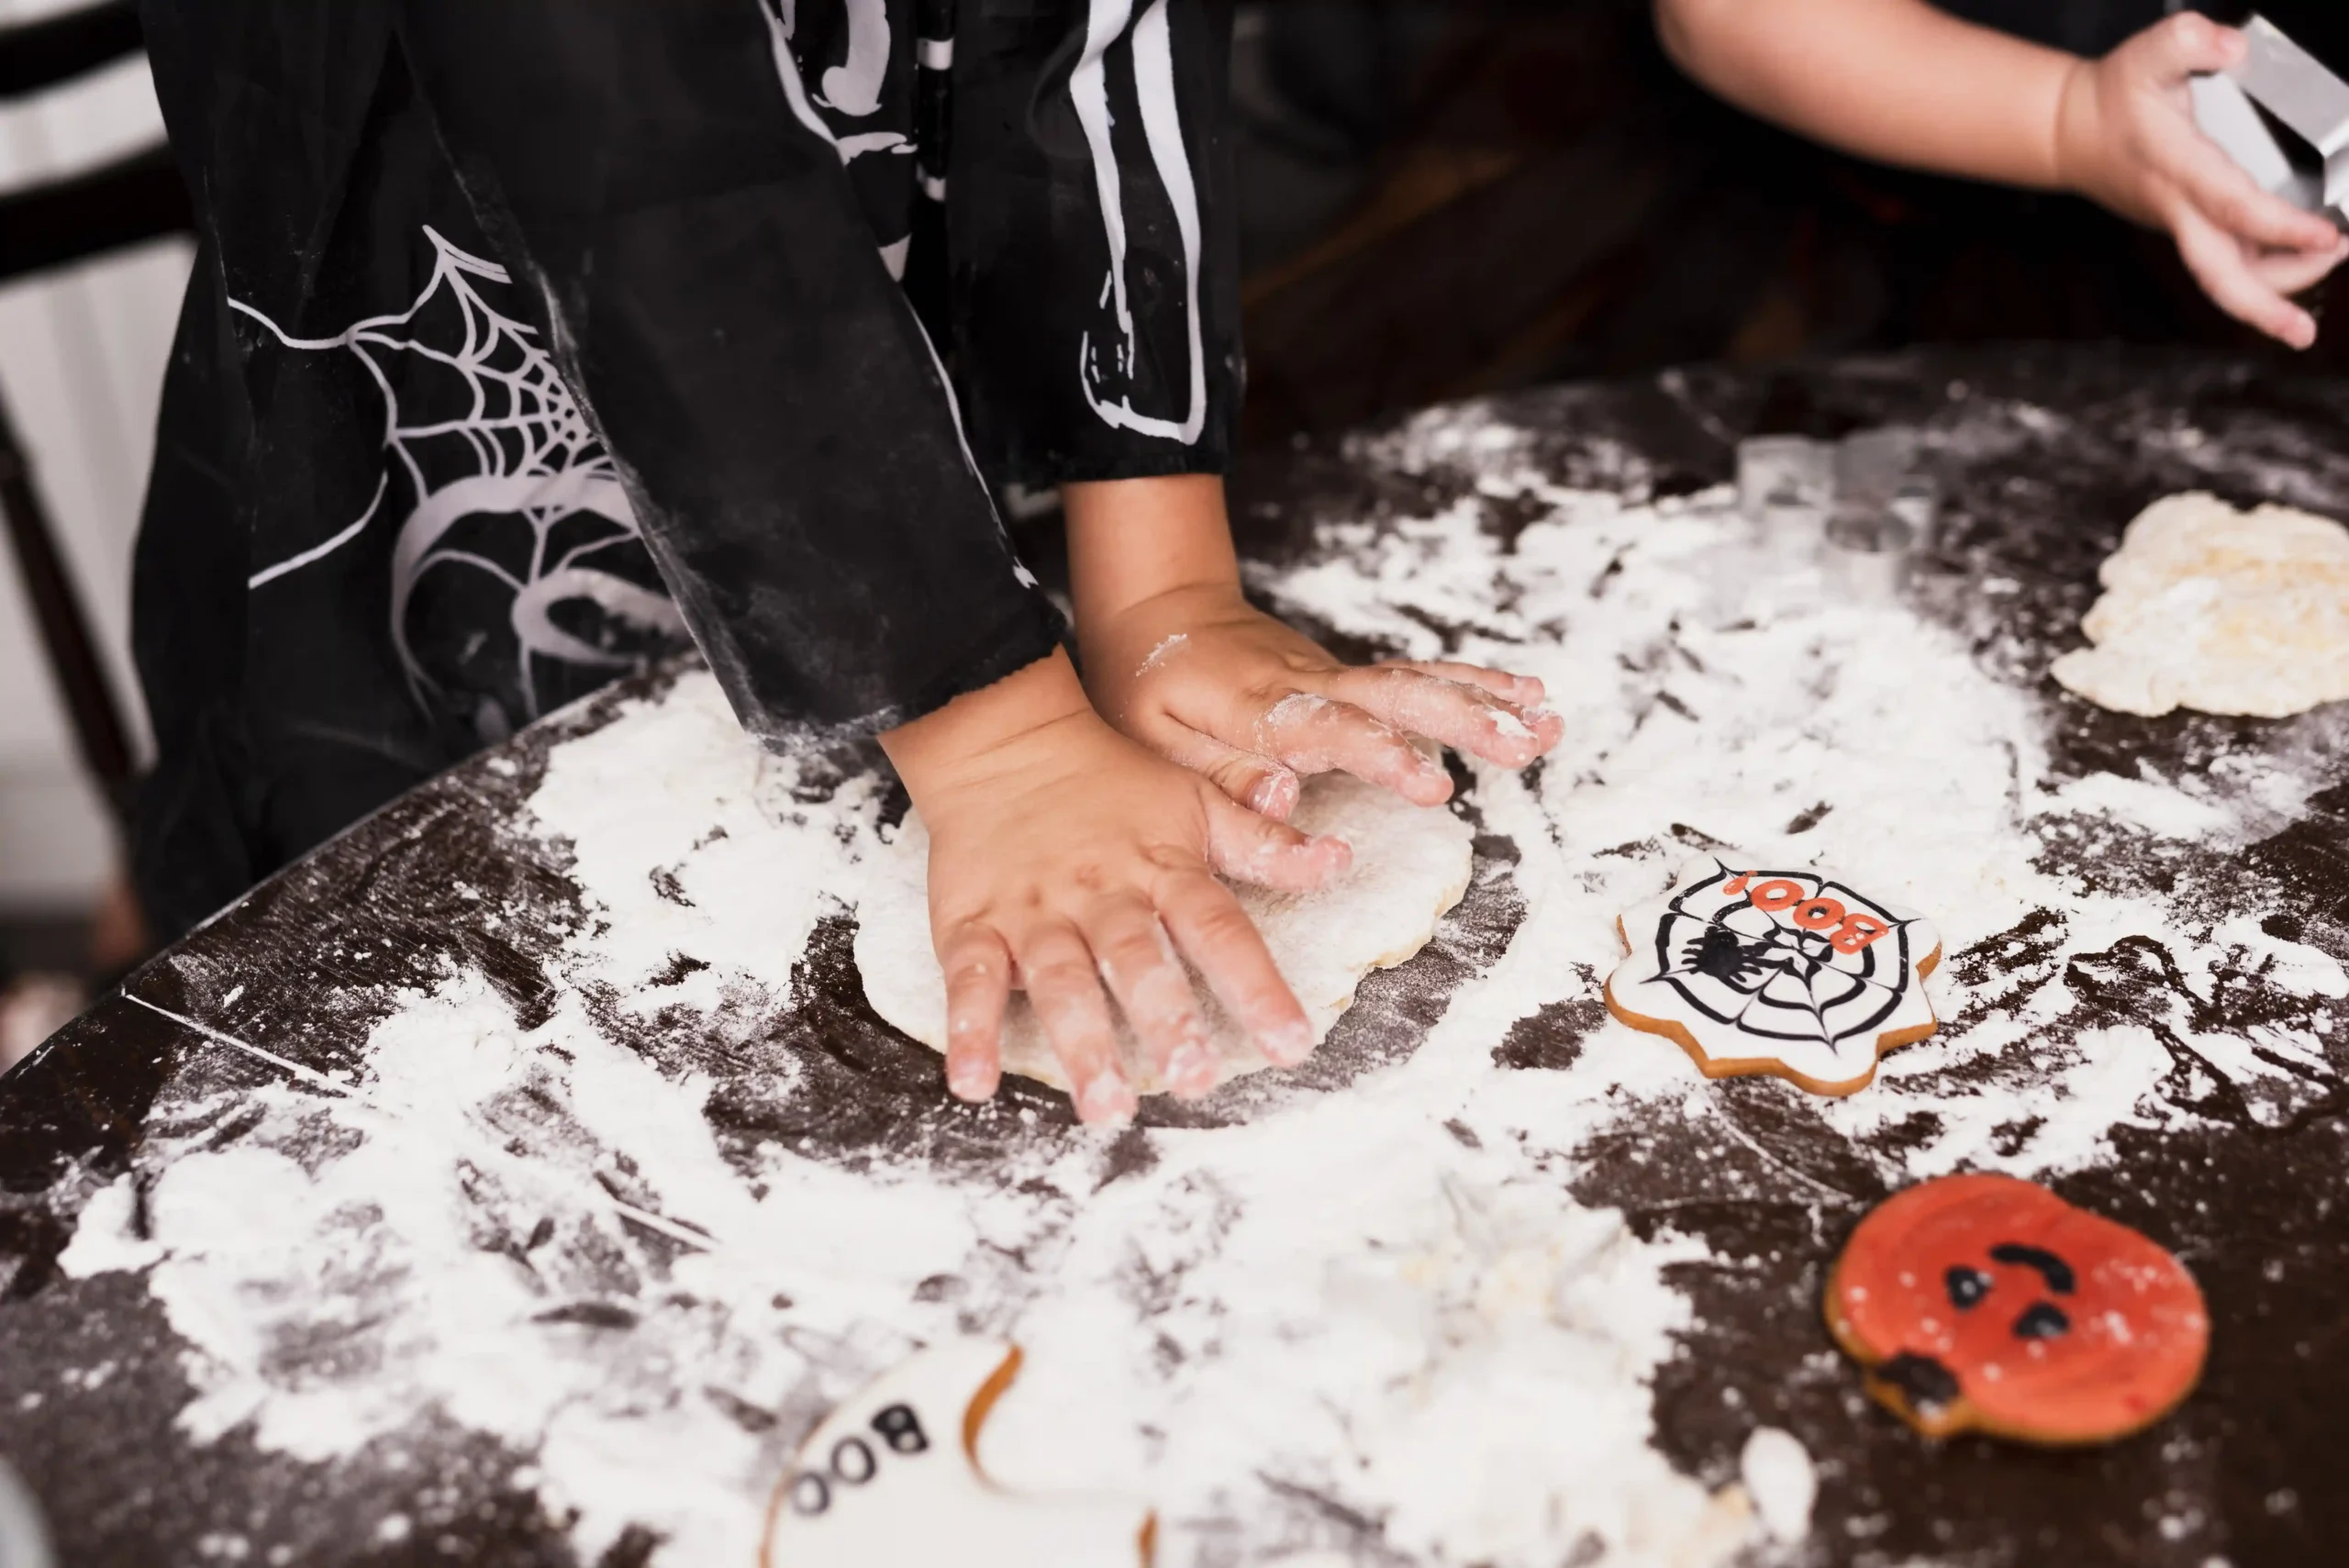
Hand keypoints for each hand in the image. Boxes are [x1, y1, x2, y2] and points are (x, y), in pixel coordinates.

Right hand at [880, 652, 1350, 1124]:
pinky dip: (969, 1030)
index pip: (1219, 929)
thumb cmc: (1111, 783)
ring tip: (1104, 1104)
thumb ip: (1262, 843)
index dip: (1257, 986)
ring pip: (1058, 978)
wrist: (1004, 741)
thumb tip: (1338, 861)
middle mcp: (1102, 895)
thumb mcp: (1193, 802)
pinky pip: (969, 979)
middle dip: (1165, 1017)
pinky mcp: (971, 923)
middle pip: (1136, 957)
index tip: (1291, 1043)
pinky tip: (974, 1082)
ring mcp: (1033, 912)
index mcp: (1162, 869)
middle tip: (1193, 1077)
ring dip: (1081, 1041)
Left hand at [1083, 578, 1562, 820]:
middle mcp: (1309, 683)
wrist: (1157, 609)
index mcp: (1258, 706)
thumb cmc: (1146, 689)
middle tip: (1527, 743)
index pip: (1331, 731)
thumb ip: (1220, 774)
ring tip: (1549, 723)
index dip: (1383, 755)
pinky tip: (1526, 695)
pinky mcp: (1348, 676)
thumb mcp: (1153, 741)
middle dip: (1465, 720)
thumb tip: (1288, 799)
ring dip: (1485, 702)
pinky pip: (1416, 677)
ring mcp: (1335, 674)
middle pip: (1396, 696)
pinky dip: (1473, 682)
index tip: (1434, 784)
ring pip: (1417, 682)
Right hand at [2056, 12, 2348, 347]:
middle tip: (2302, 333)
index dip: (2278, 226)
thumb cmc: (2112, 98)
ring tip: (2330, 265)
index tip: (2325, 236)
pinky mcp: (2190, 232)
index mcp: (2174, 168)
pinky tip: (2306, 266)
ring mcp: (2183, 227)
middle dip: (2261, 308)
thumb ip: (2187, 40)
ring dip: (2278, 290)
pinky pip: (2232, 264)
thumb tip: (2231, 46)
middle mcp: (2178, 209)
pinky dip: (2269, 274)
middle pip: (2218, 274)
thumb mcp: (2146, 54)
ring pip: (2229, 276)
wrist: (2071, 135)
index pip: (2230, 205)